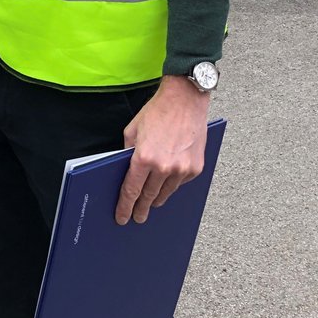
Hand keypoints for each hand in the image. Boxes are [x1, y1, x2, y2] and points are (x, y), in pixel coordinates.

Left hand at [115, 76, 209, 225]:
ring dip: (157, 199)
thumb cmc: (157, 111)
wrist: (185, 99)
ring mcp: (182, 169)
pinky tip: (167, 184)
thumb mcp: (132, 130)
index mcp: (144, 158)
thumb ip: (128, 152)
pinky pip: (180, 183)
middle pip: (149, 196)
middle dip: (141, 209)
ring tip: (151, 204)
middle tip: (137, 217)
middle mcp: (164, 167)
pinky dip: (173, 184)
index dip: (125, 206)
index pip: (131, 191)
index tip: (122, 217)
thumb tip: (126, 169)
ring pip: (166, 193)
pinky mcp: (195, 168)